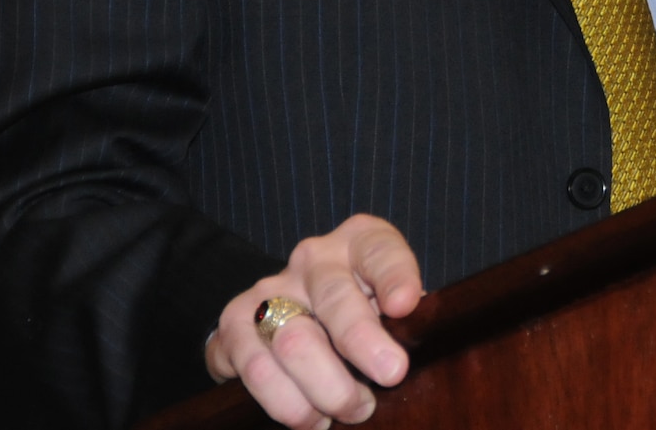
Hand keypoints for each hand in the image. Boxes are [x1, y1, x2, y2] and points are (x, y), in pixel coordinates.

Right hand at [204, 213, 422, 428]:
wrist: (291, 313)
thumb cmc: (362, 313)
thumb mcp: (391, 303)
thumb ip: (406, 319)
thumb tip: (421, 346)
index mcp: (359, 243)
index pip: (379, 250)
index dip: (394, 275)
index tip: (405, 305)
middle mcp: (313, 258)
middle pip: (335, 298)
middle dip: (363, 342)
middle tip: (391, 376)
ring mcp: (269, 289)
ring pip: (294, 341)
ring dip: (326, 387)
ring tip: (352, 410)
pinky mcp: (234, 324)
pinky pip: (256, 368)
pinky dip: (286, 402)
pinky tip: (311, 419)